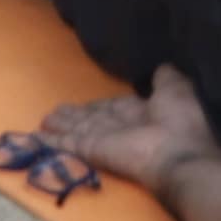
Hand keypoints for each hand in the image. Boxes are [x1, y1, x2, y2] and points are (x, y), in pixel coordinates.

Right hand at [36, 68, 220, 194]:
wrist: (179, 153)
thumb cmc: (182, 120)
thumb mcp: (176, 88)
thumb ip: (165, 78)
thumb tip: (160, 67)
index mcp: (141, 113)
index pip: (113, 108)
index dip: (98, 106)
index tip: (84, 104)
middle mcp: (121, 127)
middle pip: (92, 120)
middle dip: (74, 116)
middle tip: (54, 113)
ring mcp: (106, 141)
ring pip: (78, 131)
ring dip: (61, 126)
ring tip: (44, 121)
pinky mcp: (94, 150)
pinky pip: (70, 144)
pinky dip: (53, 142)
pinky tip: (38, 138)